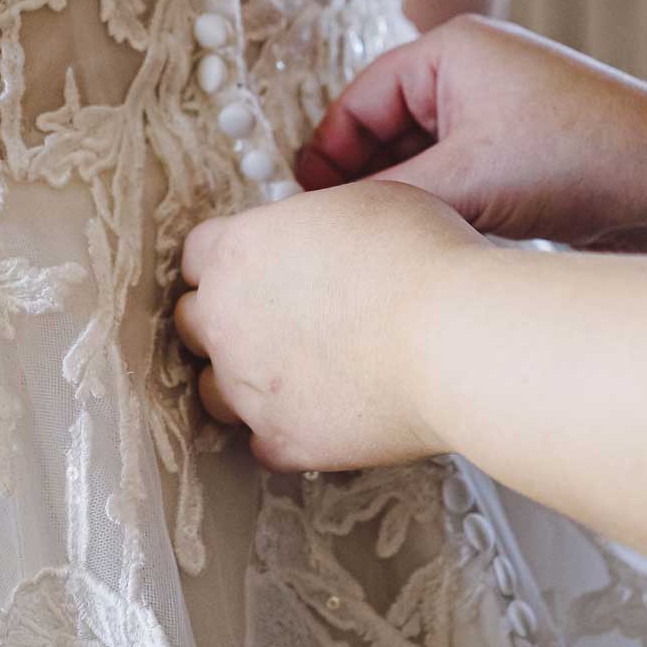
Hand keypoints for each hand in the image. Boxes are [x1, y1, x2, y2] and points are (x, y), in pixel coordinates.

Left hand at [174, 180, 485, 471]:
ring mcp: (247, 388)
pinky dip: (285, 432)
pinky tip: (320, 416)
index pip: (198, 256)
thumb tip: (315, 242)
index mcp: (237, 251)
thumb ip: (313, 224)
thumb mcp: (364, 203)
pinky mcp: (281, 441)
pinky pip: (261, 443)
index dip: (228, 262)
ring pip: (213, 392)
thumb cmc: (423, 259)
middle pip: (192, 323)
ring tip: (296, 377)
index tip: (255, 270)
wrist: (454, 341)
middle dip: (223, 322)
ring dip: (244, 384)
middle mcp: (224, 320)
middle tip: (273, 322)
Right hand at [296, 14, 646, 248]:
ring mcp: (497, 112)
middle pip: (380, 133)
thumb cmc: (582, 164)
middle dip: (365, 187)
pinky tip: (436, 251)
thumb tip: (320, 225)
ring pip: (416, 163)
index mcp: (450, 50)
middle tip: (347, 245)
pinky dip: (438, 212)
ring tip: (393, 253)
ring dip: (404, 204)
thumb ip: (385, 199)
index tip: (313, 219)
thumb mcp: (467, 181)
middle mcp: (471, 72)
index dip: (327, 161)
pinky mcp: (519, 154)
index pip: (356, 103)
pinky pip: (453, 180)